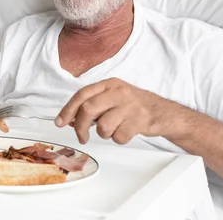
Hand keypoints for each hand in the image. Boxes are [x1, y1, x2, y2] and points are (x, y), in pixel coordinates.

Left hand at [55, 78, 177, 144]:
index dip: (68, 110)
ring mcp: (129, 106)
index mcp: (109, 84)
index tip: (60, 122)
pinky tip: (125, 132)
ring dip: (103, 134)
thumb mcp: (112, 98)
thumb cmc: (133, 106)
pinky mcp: (139, 120)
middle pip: (88, 109)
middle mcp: (118, 92)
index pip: (82, 95)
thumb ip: (92, 105)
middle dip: (80, 127)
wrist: (162, 112)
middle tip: (82, 136)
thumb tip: (70, 120)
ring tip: (112, 130)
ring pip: (103, 126)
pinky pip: (118, 136)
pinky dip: (118, 139)